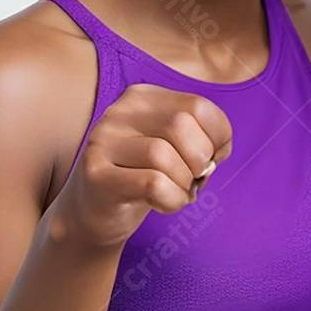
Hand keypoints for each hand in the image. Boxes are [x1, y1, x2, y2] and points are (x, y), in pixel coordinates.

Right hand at [47, 84, 232, 248]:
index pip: (199, 105)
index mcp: (142, 97)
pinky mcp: (96, 174)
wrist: (92, 213)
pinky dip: (171, 199)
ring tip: (174, 192)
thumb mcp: (174, 148)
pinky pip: (152, 183)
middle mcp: (119, 112)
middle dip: (200, 160)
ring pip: (164, 155)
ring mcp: (102, 141)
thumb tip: (218, 153)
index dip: (218, 137)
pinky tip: (162, 204)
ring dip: (183, 183)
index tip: (210, 159)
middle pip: (181, 125)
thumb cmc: (142, 177)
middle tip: (192, 180)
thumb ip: (201, 139)